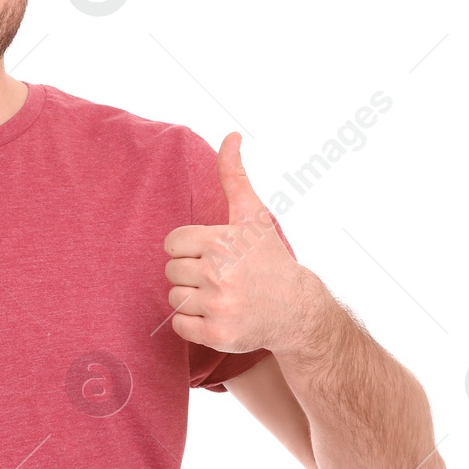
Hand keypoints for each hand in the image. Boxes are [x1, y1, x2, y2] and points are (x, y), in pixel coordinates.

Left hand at [162, 132, 311, 355]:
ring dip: (192, 298)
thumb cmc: (268, 258)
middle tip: (221, 277)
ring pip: (174, 298)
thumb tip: (231, 134)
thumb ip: (234, 175)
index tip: (214, 254)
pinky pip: (179, 326)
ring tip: (222, 296)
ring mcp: (218, 305)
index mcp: (221, 241)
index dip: (190, 248)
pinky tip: (218, 315)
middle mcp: (219, 273)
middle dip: (191, 274)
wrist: (297, 310)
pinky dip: (193, 324)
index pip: (171, 243)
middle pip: (171, 271)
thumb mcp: (252, 215)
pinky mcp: (217, 333)